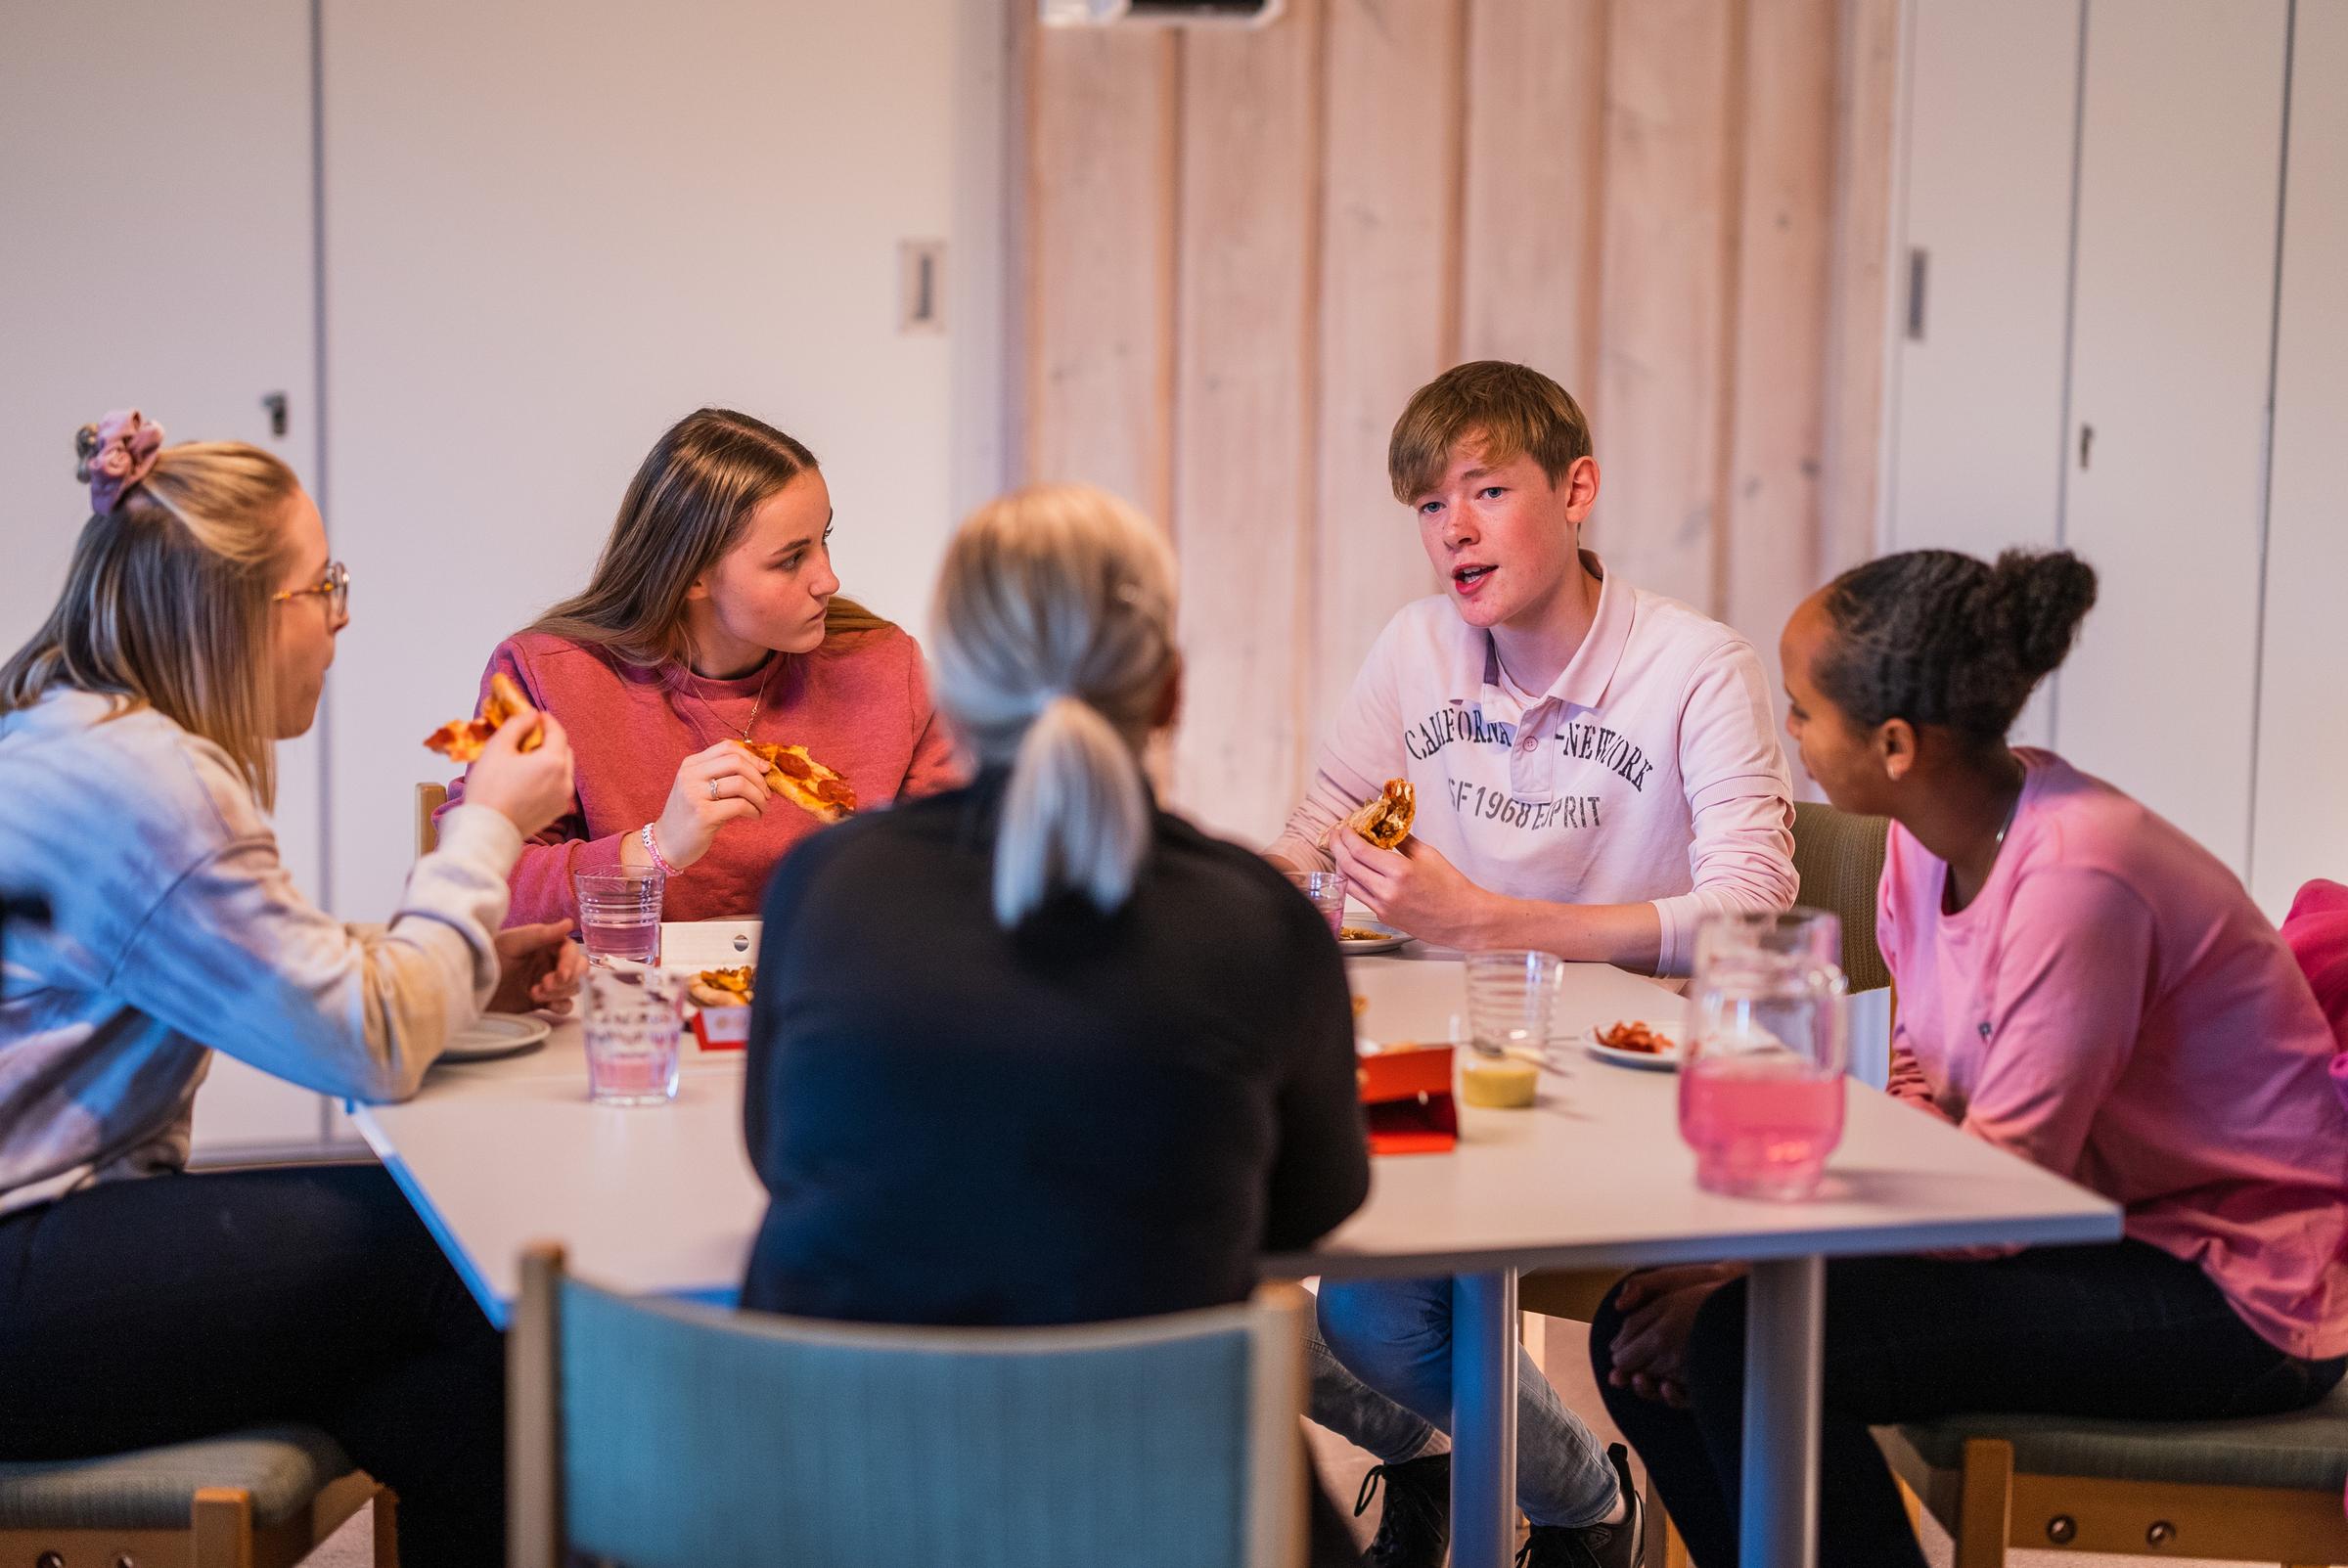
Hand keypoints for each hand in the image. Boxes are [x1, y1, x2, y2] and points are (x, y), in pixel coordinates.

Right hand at [463, 711, 576, 839]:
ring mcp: (563, 798)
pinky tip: (528, 778)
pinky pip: (558, 787)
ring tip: (526, 758)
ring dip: (550, 759)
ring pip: (562, 770)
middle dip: (549, 740)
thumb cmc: (488, 789)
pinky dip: (549, 777)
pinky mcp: (556, 812)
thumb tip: (530, 714)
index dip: (546, 721)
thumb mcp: (498, 748)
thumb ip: (517, 725)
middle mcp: (565, 780)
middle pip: (564, 750)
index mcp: (553, 762)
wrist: (487, 830)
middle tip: (529, 736)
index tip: (534, 716)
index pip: (558, 732)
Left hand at [488, 920, 587, 1014]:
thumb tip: (569, 923)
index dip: (570, 962)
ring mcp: (548, 982)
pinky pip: (565, 1005)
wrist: (470, 987)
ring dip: (559, 993)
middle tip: (546, 985)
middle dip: (568, 979)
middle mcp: (550, 962)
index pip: (571, 951)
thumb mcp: (512, 942)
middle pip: (579, 969)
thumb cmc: (487, 957)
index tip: (561, 975)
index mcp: (546, 944)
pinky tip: (547, 1006)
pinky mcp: (542, 1001)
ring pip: (573, 987)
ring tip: (534, 994)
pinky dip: (561, 1006)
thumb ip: (541, 934)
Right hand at [651, 742, 773, 868]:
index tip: (765, 769)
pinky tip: (754, 816)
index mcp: (691, 764)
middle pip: (736, 762)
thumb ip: (721, 774)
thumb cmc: (690, 815)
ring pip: (740, 783)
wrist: (666, 844)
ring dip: (759, 796)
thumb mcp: (699, 788)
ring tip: (762, 807)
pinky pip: (739, 805)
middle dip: (759, 777)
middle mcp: (690, 775)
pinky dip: (754, 810)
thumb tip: (761, 768)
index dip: (752, 757)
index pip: (727, 747)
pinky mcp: (703, 815)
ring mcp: (694, 794)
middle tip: (767, 793)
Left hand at [1329, 831, 1493, 946]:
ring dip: (1341, 864)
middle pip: (1347, 866)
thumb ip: (1402, 840)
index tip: (1345, 827)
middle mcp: (1387, 891)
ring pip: (1348, 883)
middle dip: (1337, 847)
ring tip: (1342, 851)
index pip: (1359, 851)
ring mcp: (1383, 907)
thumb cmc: (1452, 888)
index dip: (1347, 836)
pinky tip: (1357, 870)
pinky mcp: (1383, 917)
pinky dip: (1354, 880)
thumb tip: (1385, 826)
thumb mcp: (1428, 854)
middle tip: (1336, 835)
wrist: (1463, 919)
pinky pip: (1360, 896)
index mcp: (1400, 872)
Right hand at [1606, 1264, 1744, 1408]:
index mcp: (1649, 1334)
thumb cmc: (1694, 1283)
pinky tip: (1667, 1385)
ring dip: (1645, 1388)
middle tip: (1618, 1377)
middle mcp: (1663, 1354)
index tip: (1613, 1367)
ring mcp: (1681, 1368)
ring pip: (1656, 1389)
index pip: (1627, 1356)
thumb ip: (1640, 1287)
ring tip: (1640, 1378)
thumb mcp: (1665, 1280)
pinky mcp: (1699, 1379)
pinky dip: (1672, 1395)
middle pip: (1639, 1375)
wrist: (1726, 1287)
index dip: (1619, 1365)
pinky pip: (1683, 1397)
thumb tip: (1619, 1304)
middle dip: (1627, 1378)